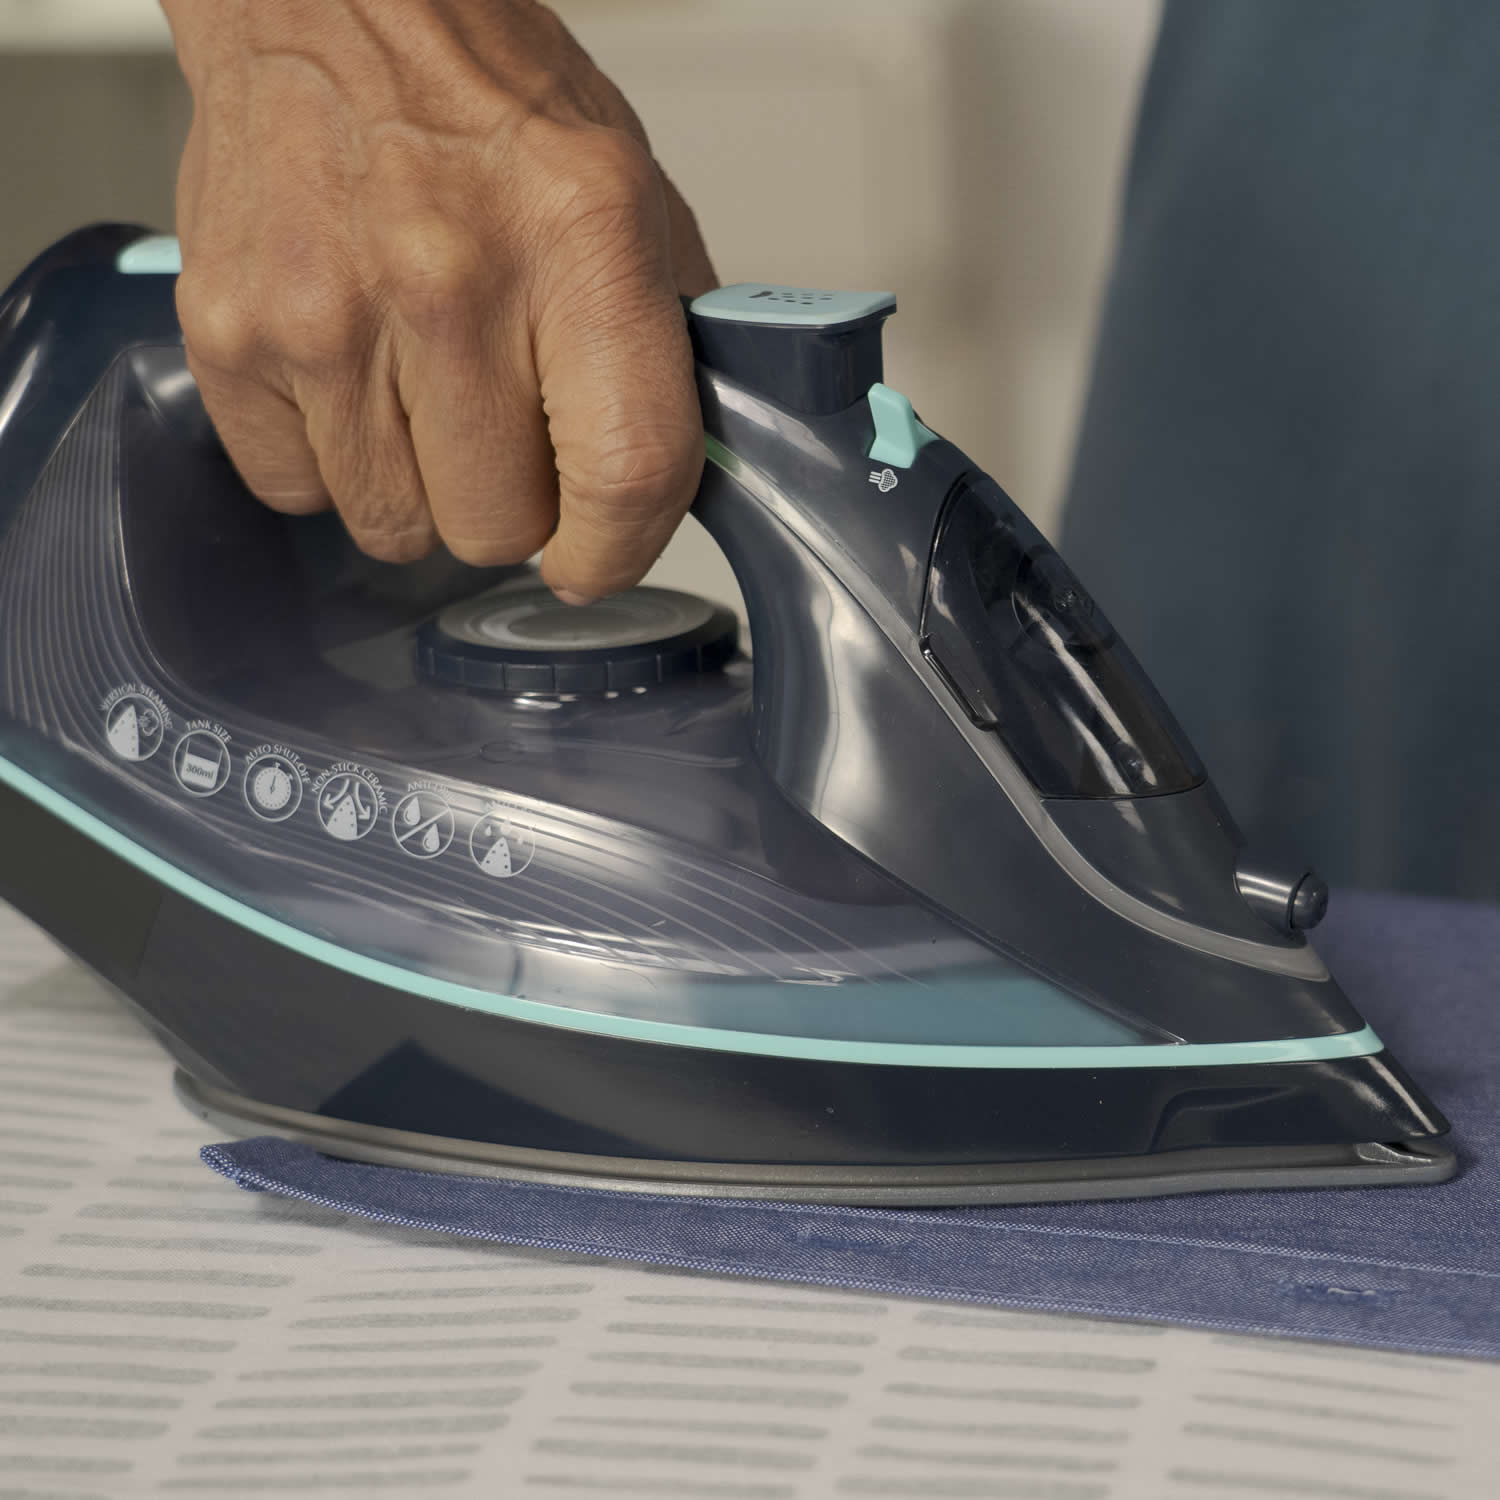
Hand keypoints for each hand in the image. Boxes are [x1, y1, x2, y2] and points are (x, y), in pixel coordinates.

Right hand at [161, 0, 716, 601]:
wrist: (330, 2)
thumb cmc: (486, 100)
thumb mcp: (633, 198)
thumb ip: (668, 349)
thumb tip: (676, 484)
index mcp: (582, 242)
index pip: (624, 474)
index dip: (616, 550)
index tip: (595, 558)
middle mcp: (449, 281)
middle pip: (497, 527)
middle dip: (511, 504)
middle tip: (502, 427)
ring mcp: (326, 316)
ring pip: (397, 528)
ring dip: (421, 487)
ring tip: (421, 389)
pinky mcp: (230, 337)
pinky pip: (298, 492)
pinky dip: (331, 461)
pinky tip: (350, 379)